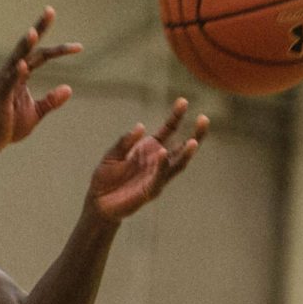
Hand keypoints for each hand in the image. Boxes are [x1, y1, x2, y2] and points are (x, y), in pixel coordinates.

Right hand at [0, 7, 81, 154]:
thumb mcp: (36, 112)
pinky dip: (15, 74)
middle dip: (38, 28)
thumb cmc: (10, 126)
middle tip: (50, 10)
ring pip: (16, 60)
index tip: (79, 47)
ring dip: (24, 46)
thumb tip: (69, 88)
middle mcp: (10, 73)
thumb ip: (51, 100)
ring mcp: (3, 83)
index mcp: (20, 74)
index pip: (41, 56)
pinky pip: (7, 83)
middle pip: (27, 47)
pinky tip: (23, 65)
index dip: (59, 50)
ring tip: (33, 32)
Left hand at [87, 98, 208, 221]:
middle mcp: (158, 162)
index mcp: (150, 149)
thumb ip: (125, 142)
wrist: (98, 202)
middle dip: (195, 135)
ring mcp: (156, 177)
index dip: (176, 116)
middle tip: (204, 119)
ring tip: (194, 142)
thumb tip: (140, 126)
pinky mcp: (149, 191)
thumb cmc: (106, 178)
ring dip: (186, 155)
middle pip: (182, 147)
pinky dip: (161, 166)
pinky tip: (162, 154)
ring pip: (177, 165)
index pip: (168, 130)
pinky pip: (158, 178)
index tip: (183, 101)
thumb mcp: (113, 155)